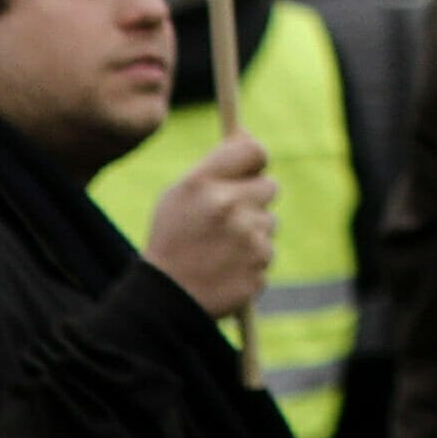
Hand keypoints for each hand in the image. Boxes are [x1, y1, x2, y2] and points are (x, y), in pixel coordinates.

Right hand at [145, 119, 275, 318]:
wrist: (166, 299)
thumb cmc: (172, 240)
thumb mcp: (178, 195)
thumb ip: (213, 167)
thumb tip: (248, 138)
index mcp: (203, 184)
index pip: (253, 150)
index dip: (256, 158)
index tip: (252, 167)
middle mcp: (229, 207)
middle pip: (270, 186)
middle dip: (254, 198)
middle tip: (231, 215)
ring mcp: (247, 239)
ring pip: (270, 222)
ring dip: (253, 232)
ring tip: (221, 248)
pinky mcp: (259, 267)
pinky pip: (267, 252)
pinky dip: (252, 260)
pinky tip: (227, 268)